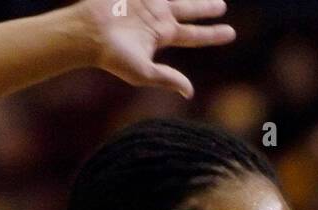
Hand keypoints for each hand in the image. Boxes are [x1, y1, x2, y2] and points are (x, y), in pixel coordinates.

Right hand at [77, 0, 235, 98]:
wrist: (87, 32)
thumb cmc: (112, 56)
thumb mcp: (144, 72)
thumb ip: (168, 78)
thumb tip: (190, 92)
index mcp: (162, 36)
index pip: (194, 36)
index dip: (213, 34)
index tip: (231, 33)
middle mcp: (157, 17)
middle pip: (189, 11)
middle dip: (206, 8)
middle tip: (222, 6)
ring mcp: (146, 1)